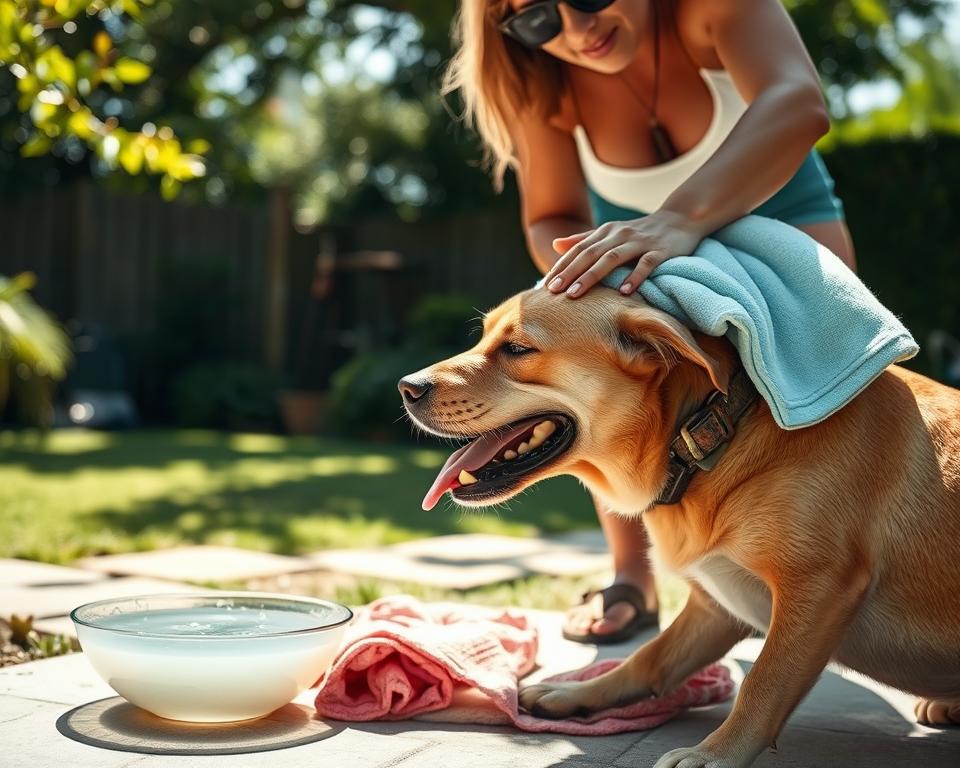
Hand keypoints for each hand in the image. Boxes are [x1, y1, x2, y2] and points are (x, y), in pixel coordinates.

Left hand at [543, 209, 705, 297]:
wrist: (680, 219)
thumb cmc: (640, 232)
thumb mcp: (610, 233)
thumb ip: (584, 239)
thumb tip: (556, 244)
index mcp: (605, 232)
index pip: (578, 250)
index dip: (561, 266)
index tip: (544, 285)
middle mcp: (619, 235)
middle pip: (590, 254)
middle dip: (570, 273)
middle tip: (553, 291)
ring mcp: (640, 242)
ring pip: (612, 258)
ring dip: (592, 276)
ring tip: (576, 294)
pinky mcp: (660, 250)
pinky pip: (646, 264)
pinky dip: (635, 277)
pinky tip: (624, 292)